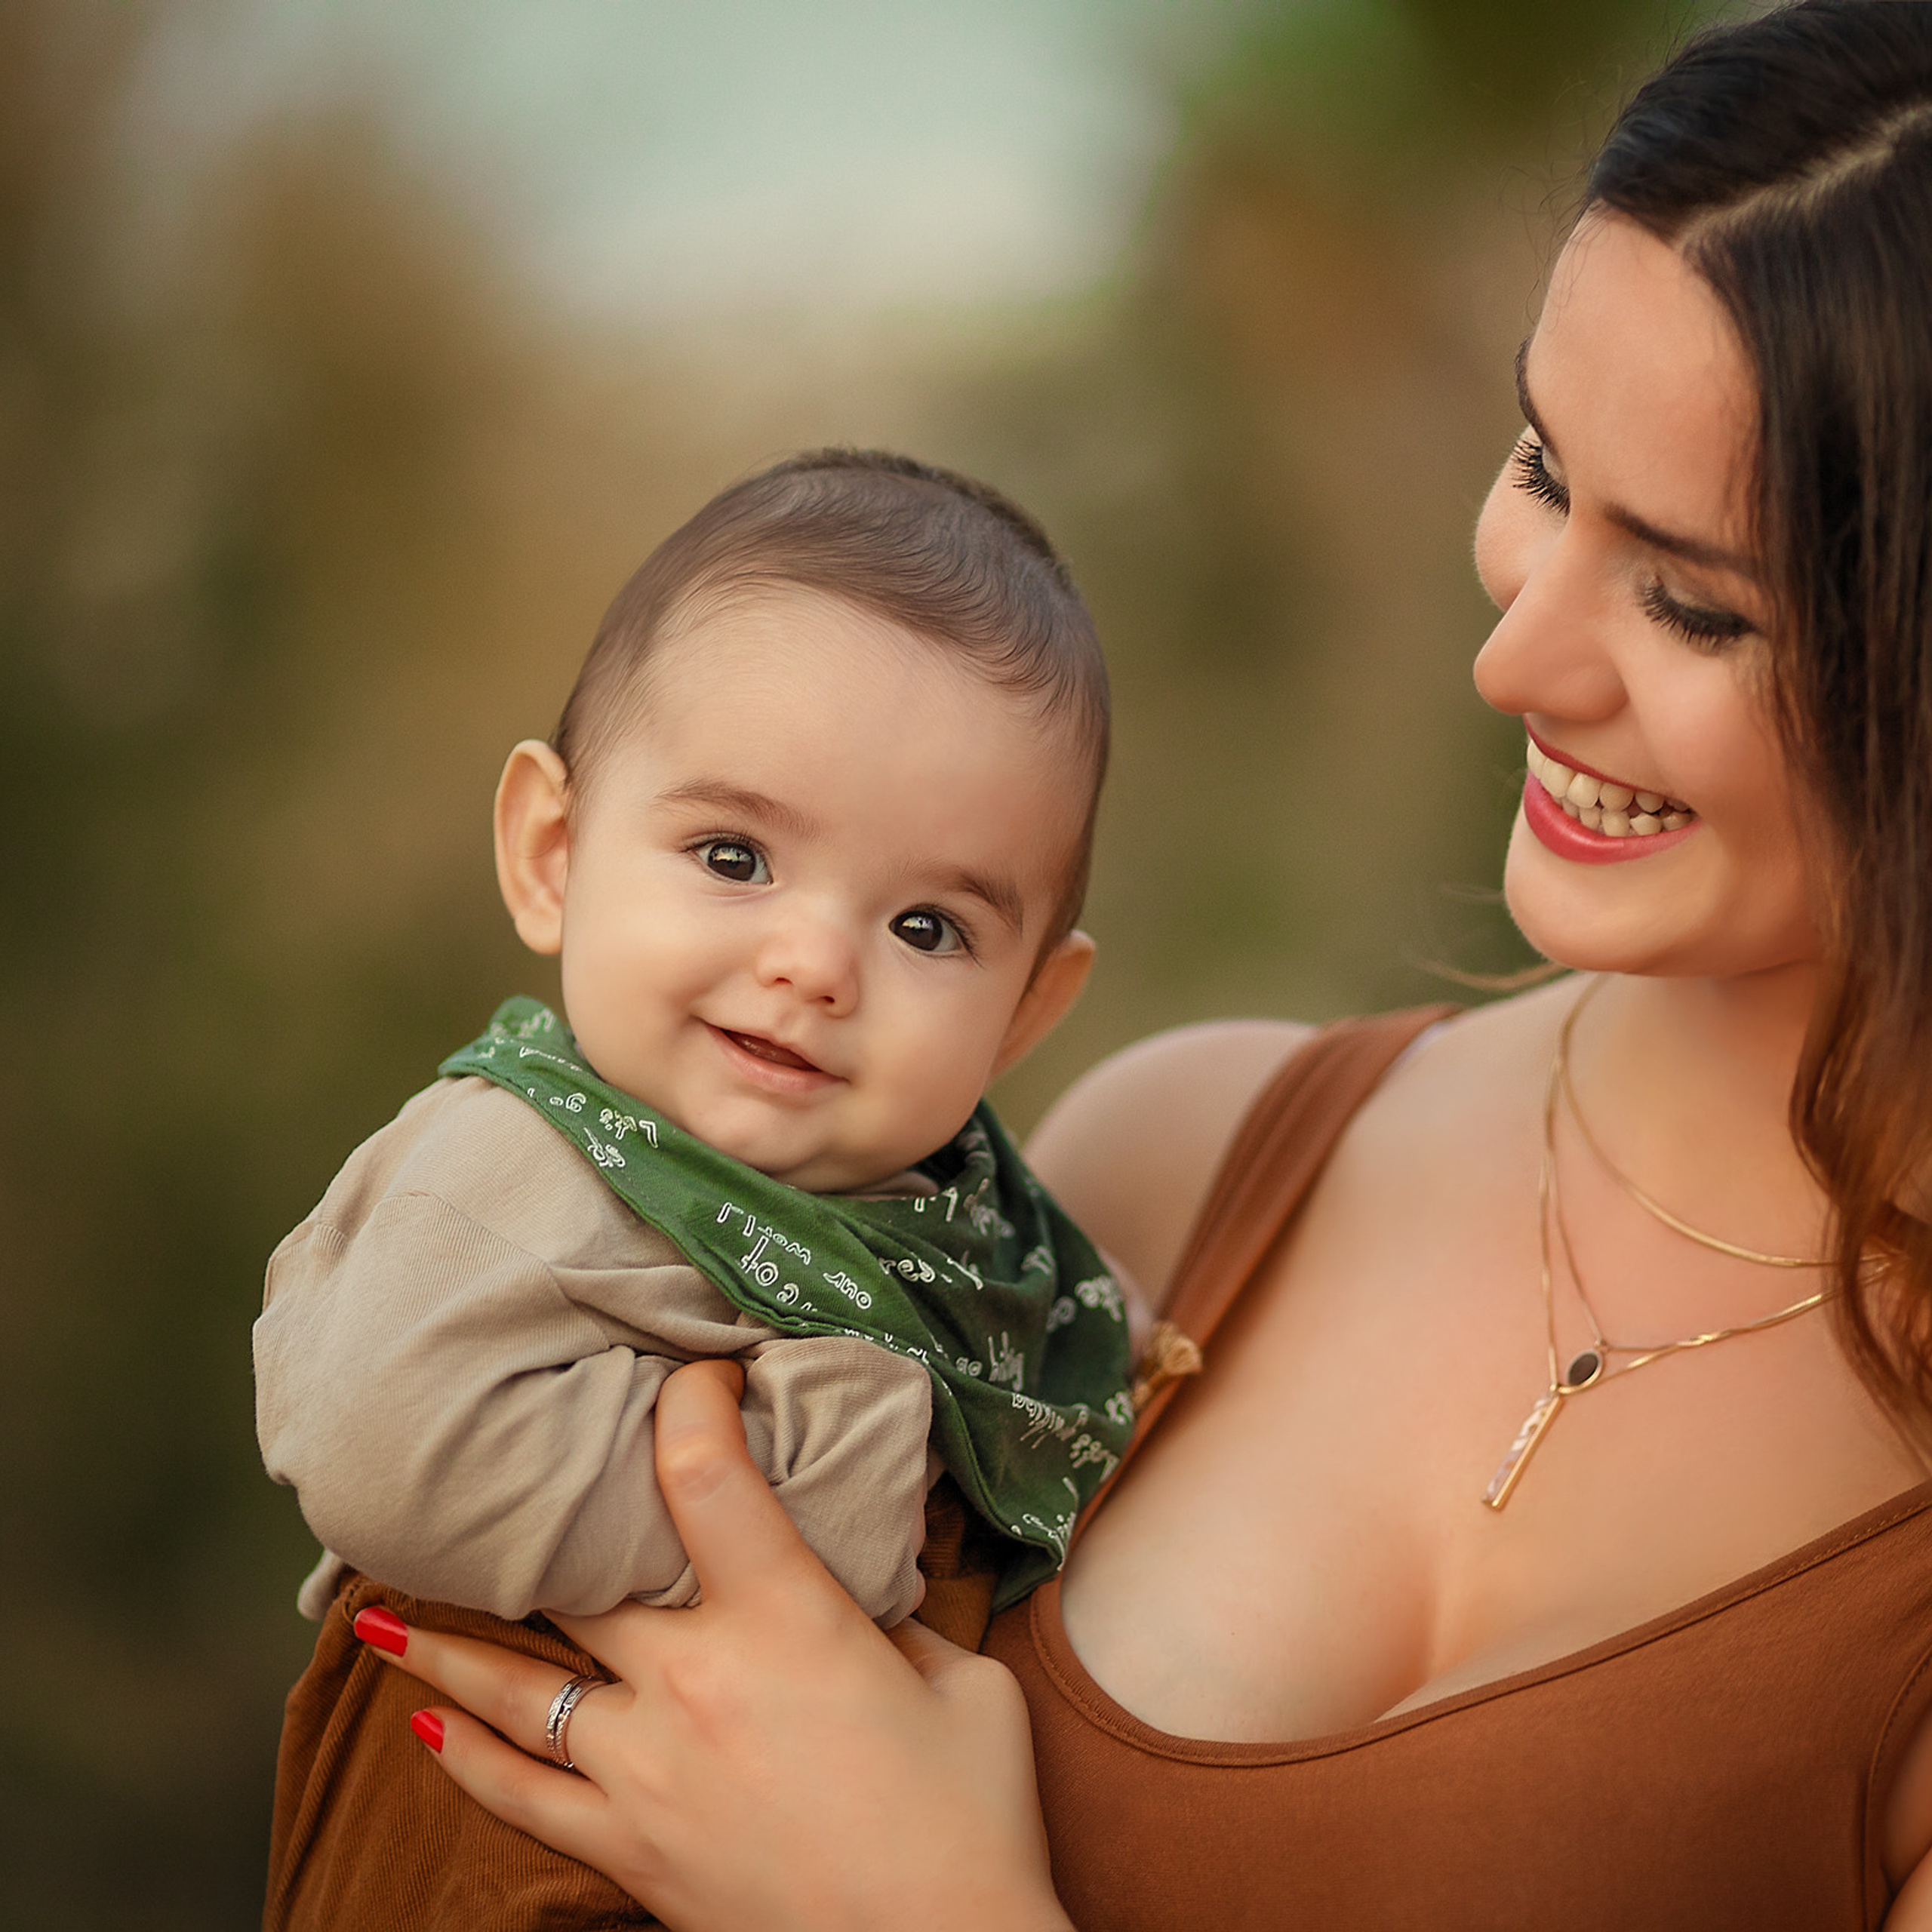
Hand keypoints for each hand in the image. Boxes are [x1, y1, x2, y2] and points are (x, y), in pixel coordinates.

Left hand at [354, 1358, 1072, 1931]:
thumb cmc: (973, 1821)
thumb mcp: (964, 1686)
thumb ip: (896, 1620)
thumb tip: (856, 1594)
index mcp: (785, 1619)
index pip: (706, 1475)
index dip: (689, 1406)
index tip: (695, 1379)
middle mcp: (694, 1681)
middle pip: (586, 1576)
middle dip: (551, 1518)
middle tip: (510, 1476)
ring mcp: (647, 1771)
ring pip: (519, 1687)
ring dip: (448, 1645)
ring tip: (374, 1613)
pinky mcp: (631, 1849)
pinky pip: (518, 1797)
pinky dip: (462, 1760)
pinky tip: (419, 1726)